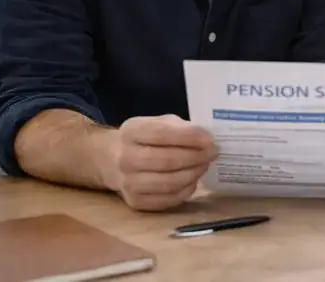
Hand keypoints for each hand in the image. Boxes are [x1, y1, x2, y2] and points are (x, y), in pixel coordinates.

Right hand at [102, 114, 218, 211]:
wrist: (111, 160)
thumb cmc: (144, 138)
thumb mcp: (158, 123)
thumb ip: (180, 127)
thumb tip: (206, 138)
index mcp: (131, 132)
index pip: (164, 134)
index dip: (190, 137)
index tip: (210, 140)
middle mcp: (126, 159)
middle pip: (168, 161)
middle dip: (196, 157)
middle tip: (213, 153)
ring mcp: (129, 183)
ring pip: (170, 182)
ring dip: (194, 173)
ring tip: (204, 165)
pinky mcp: (136, 202)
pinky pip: (169, 199)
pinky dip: (186, 190)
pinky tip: (192, 179)